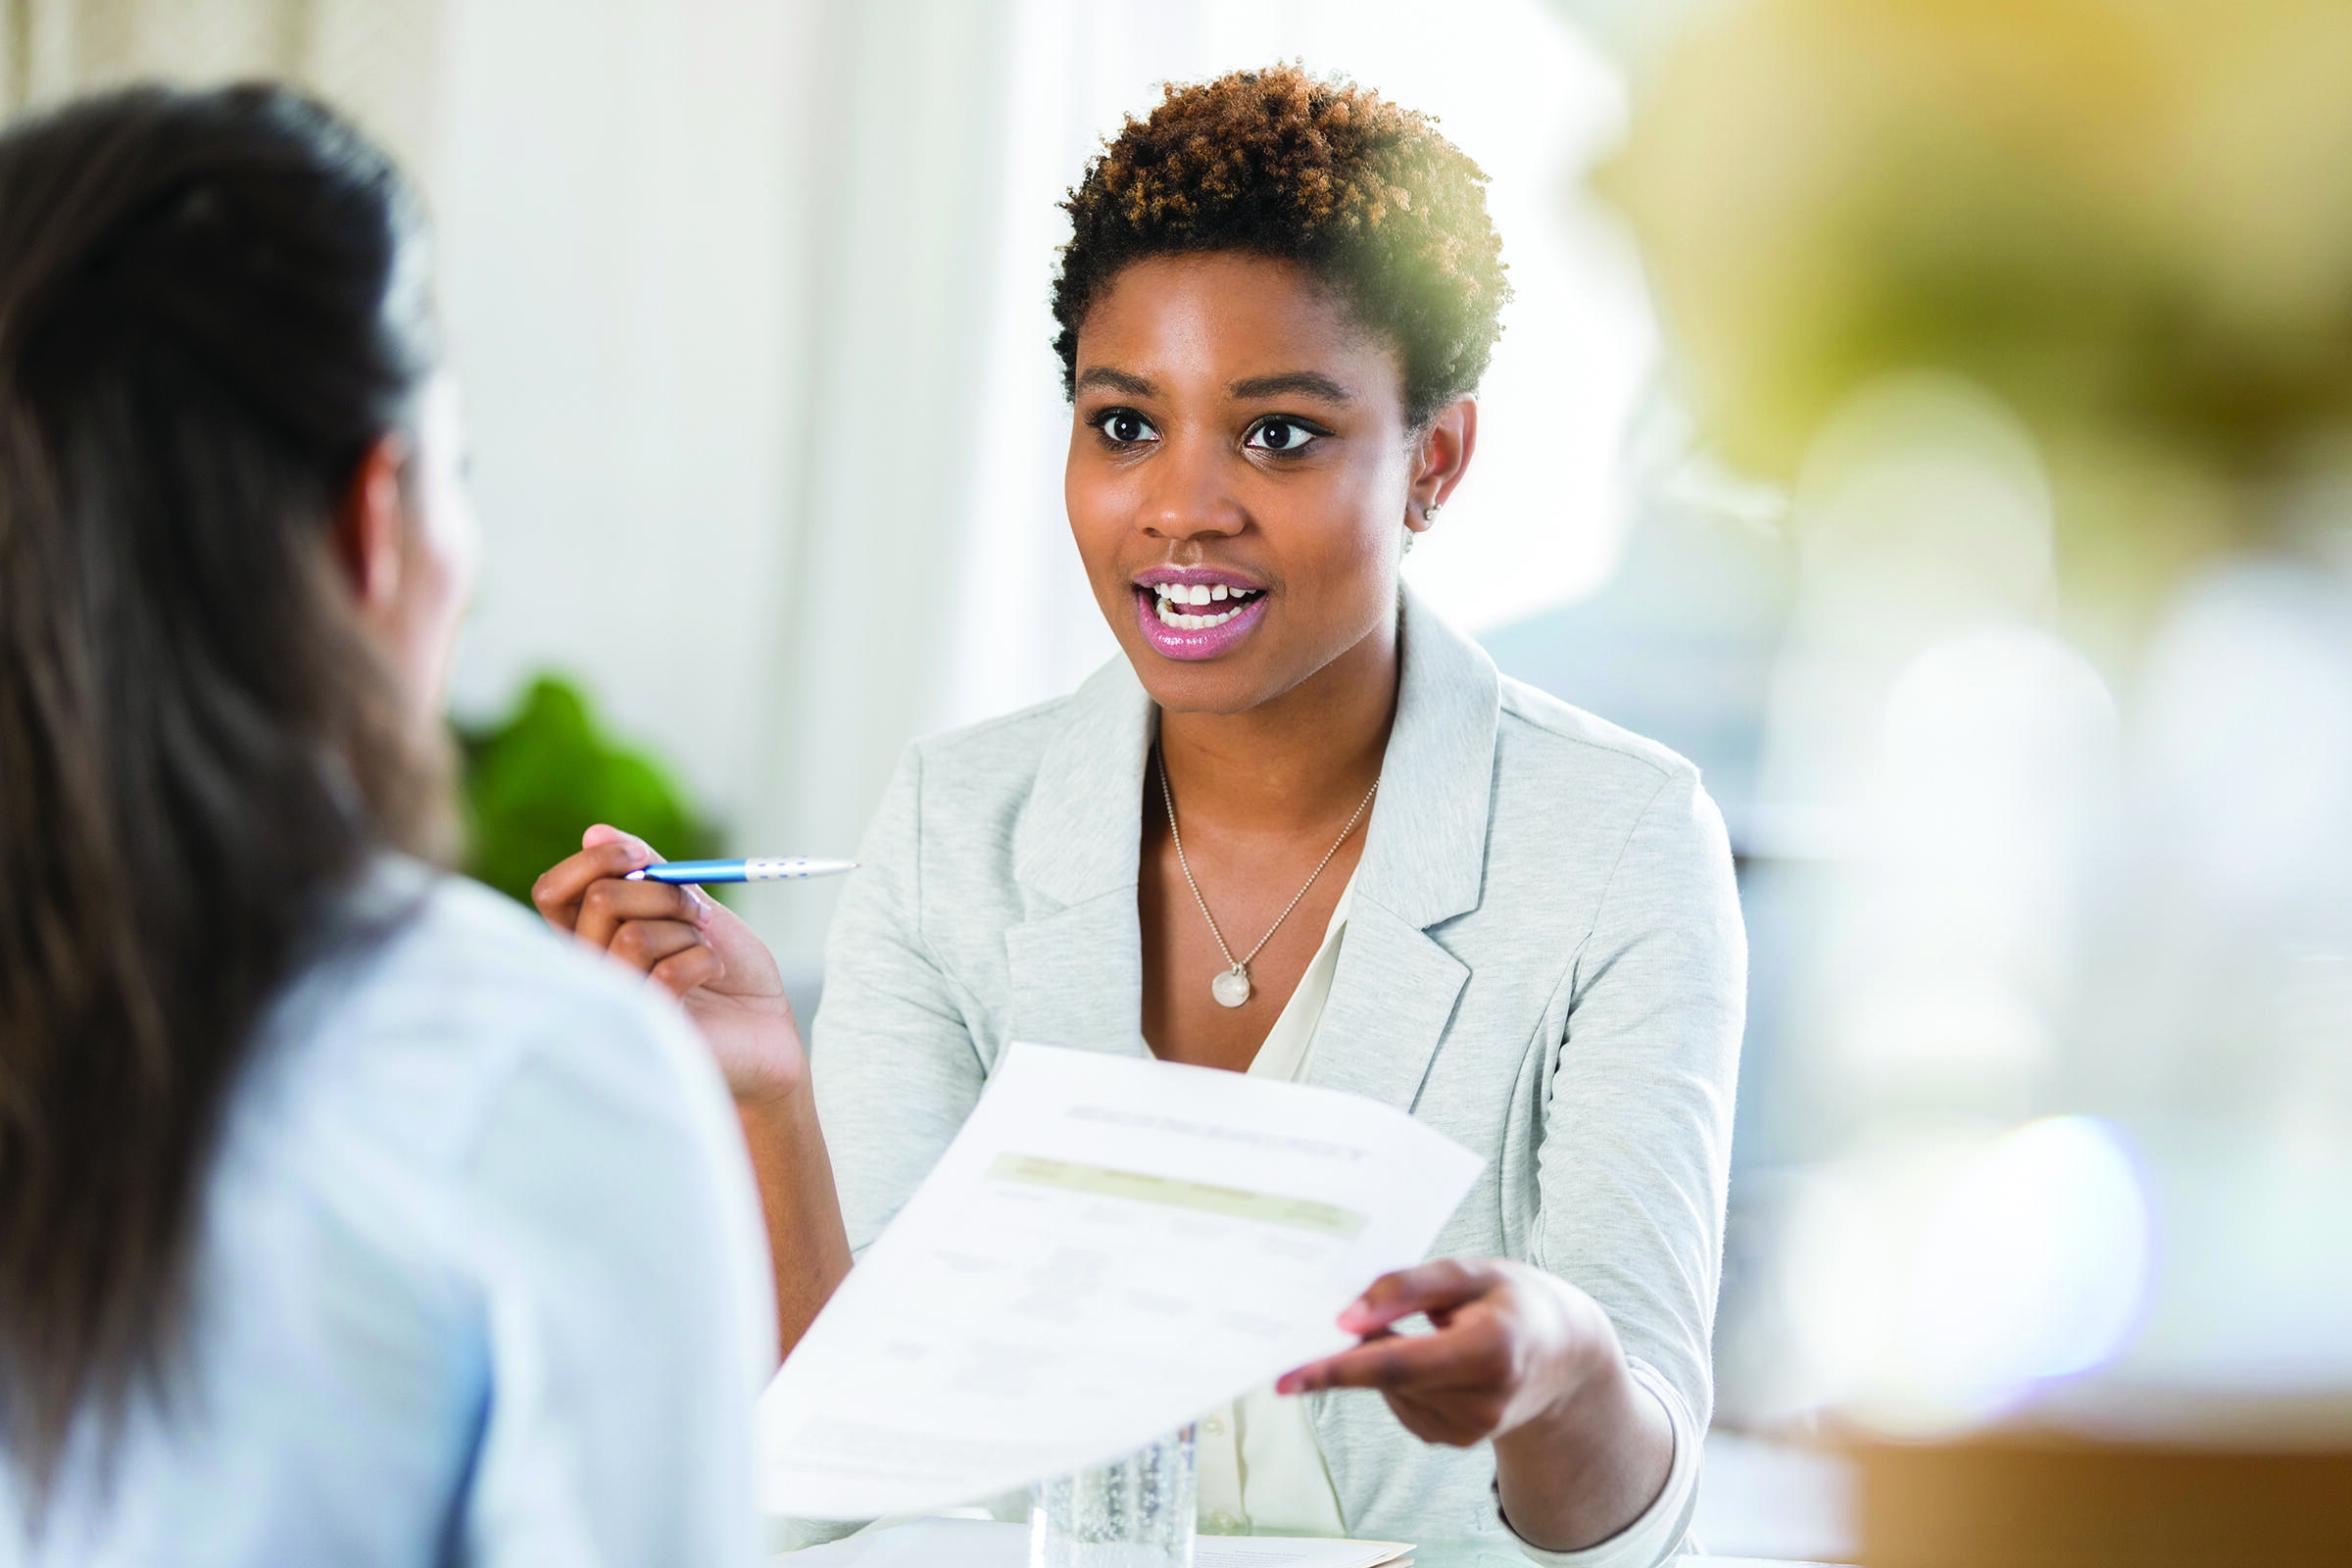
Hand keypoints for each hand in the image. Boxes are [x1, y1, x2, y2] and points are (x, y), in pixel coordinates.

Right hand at [531, 824, 807, 1104]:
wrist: (771, 1029)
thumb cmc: (730, 972)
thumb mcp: (691, 908)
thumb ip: (647, 871)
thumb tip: (594, 832)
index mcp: (592, 939)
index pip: (552, 893)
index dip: (591, 862)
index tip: (639, 855)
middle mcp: (592, 972)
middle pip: (598, 900)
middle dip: (663, 890)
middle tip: (698, 910)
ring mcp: (613, 1005)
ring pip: (633, 936)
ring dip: (687, 932)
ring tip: (706, 951)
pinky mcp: (645, 1031)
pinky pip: (665, 973)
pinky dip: (704, 960)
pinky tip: (712, 976)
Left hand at [1275, 1258, 1617, 1445]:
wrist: (1564, 1353)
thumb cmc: (1512, 1300)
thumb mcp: (1467, 1272)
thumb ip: (1404, 1288)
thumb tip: (1344, 1319)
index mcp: (1491, 1350)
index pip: (1397, 1364)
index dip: (1337, 1369)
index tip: (1285, 1377)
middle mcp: (1484, 1400)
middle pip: (1387, 1376)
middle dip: (1352, 1350)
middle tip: (1335, 1318)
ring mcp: (1471, 1429)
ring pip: (1389, 1390)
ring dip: (1382, 1359)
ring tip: (1426, 1329)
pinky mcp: (1458, 1440)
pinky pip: (1402, 1403)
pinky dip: (1399, 1378)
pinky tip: (1431, 1358)